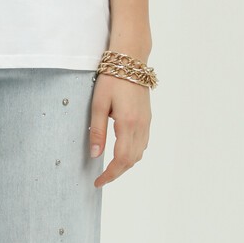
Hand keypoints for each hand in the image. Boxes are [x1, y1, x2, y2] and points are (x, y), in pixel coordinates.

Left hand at [89, 73, 150, 187]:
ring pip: (139, 153)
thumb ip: (97, 130)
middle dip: (117, 172)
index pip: (121, 159)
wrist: (131, 60)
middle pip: (132, 160)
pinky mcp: (147, 118)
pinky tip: (122, 152)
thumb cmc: (112, 79)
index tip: (98, 182)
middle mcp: (141, 126)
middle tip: (102, 178)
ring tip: (110, 168)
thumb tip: (95, 154)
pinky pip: (143, 143)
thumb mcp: (98, 104)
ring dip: (126, 164)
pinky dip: (133, 153)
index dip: (110, 174)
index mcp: (128, 123)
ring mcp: (146, 122)